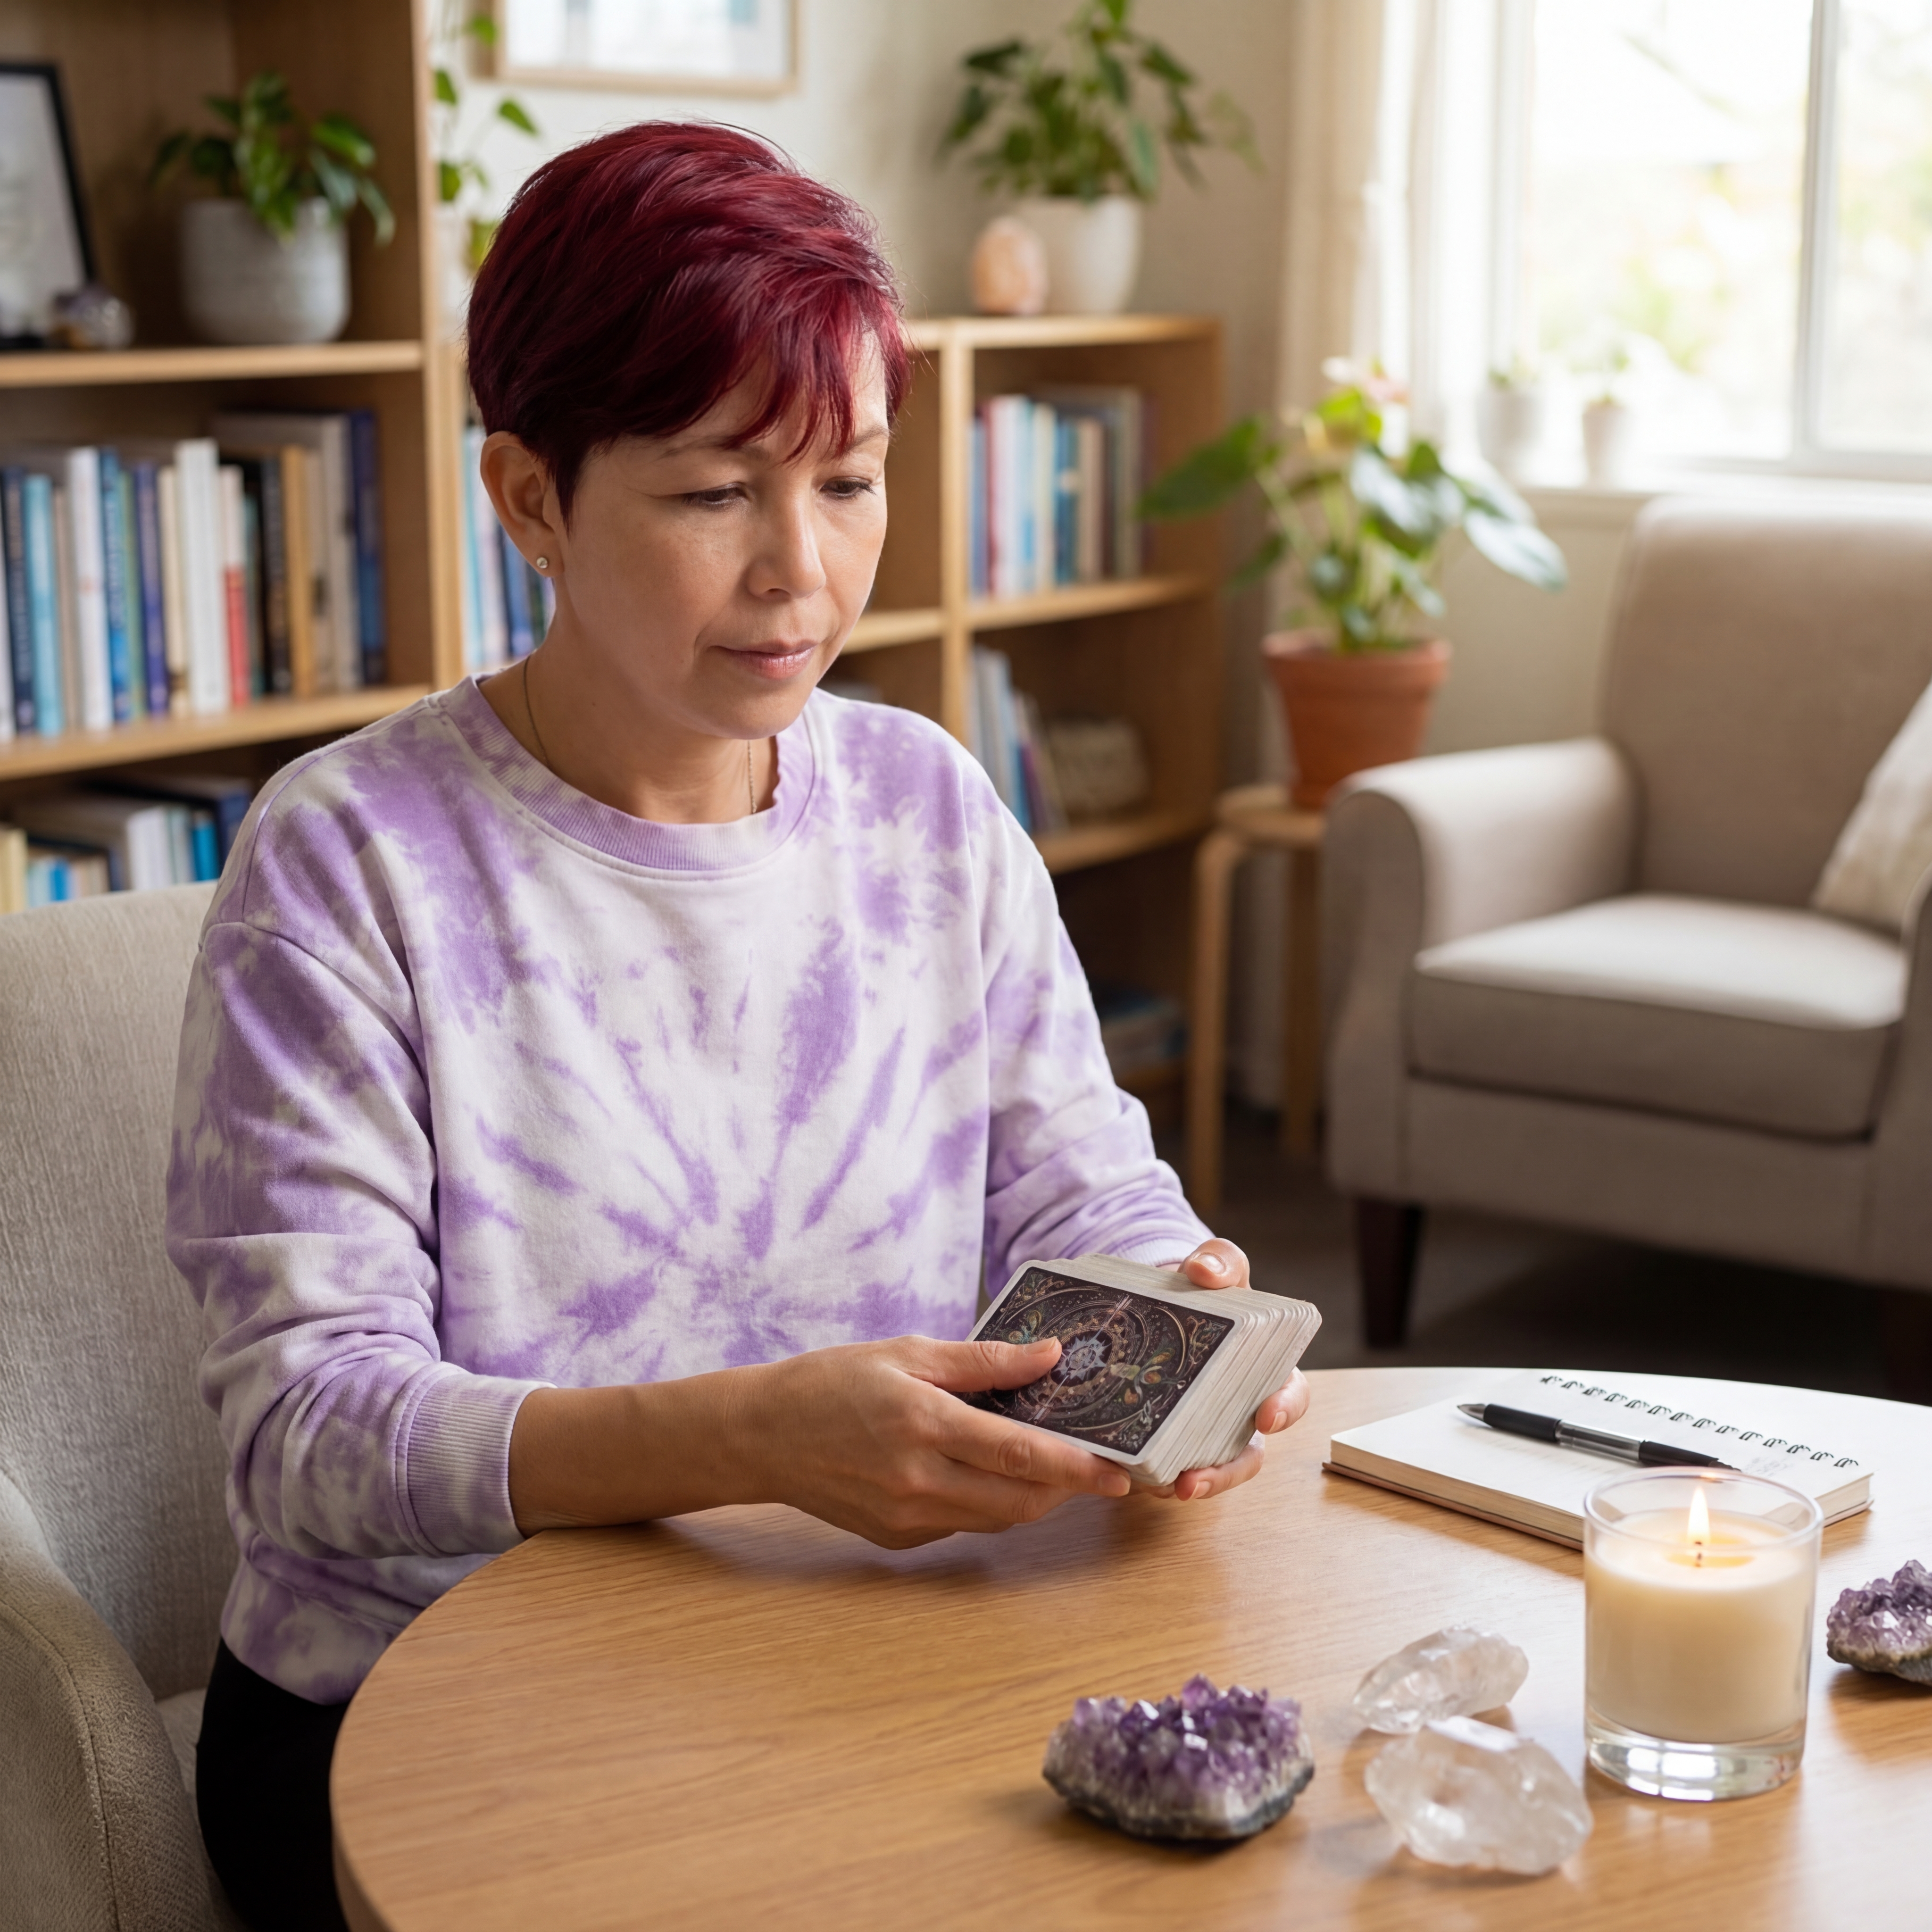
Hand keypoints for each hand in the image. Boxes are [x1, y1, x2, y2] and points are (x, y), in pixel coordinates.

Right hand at [744, 1334, 1132, 1547]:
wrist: (763, 1436)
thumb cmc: (833, 1381)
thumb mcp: (908, 1351)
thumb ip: (983, 1360)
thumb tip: (1049, 1355)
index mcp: (923, 1423)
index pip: (1020, 1454)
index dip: (1077, 1467)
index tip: (1119, 1471)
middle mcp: (918, 1479)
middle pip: (1019, 1500)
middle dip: (1066, 1489)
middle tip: (1094, 1465)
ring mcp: (906, 1517)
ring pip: (996, 1518)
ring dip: (1031, 1498)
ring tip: (1048, 1465)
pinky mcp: (897, 1539)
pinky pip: (962, 1525)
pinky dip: (987, 1503)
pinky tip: (983, 1472)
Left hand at [1153, 1237, 1310, 1502]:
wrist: (1154, 1301)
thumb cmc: (1198, 1289)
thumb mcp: (1213, 1268)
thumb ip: (1219, 1261)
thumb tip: (1205, 1271)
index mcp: (1265, 1369)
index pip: (1290, 1395)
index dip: (1285, 1409)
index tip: (1265, 1417)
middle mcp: (1239, 1410)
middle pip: (1246, 1455)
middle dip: (1225, 1474)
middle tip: (1194, 1480)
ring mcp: (1203, 1430)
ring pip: (1206, 1471)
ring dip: (1187, 1485)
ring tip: (1161, 1488)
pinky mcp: (1165, 1439)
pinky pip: (1164, 1467)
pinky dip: (1150, 1475)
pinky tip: (1130, 1475)